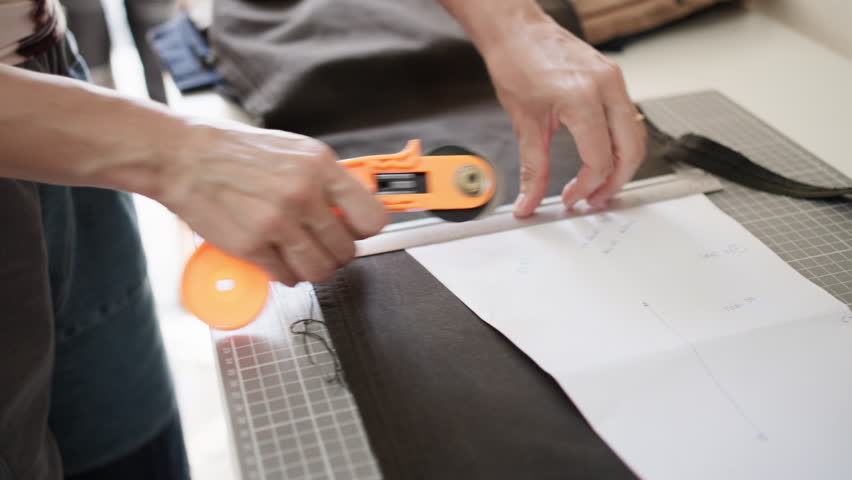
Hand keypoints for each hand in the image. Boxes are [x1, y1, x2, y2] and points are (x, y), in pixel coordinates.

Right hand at [158, 120, 387, 285]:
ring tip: (301, 257)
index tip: (354, 232)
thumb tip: (352, 209)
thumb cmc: (234, 152)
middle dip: (336, 254)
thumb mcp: (293, 151)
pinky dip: (287, 274)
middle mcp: (303, 194)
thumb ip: (326, 180)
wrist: (183, 157)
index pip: (371, 218)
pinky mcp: (253, 246)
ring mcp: (278, 222)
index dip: (363, 231)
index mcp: (319, 166)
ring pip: (320, 270)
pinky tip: (277, 259)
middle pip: (346, 251)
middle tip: (322, 247)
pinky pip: (288, 277)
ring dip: (314, 269)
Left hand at [479, 15, 645, 216]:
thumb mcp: (524, 123)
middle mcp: (606, 87)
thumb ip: (533, 168)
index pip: (599, 160)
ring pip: (635, 136)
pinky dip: (619, 143)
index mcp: (583, 98)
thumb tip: (529, 200)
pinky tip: (600, 155)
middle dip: (614, 182)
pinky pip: (627, 118)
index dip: (586, 187)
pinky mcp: (613, 77)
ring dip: (621, 165)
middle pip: (630, 152)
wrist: (516, 31)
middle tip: (593, 200)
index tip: (571, 199)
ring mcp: (614, 80)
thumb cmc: (517, 63)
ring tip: (598, 183)